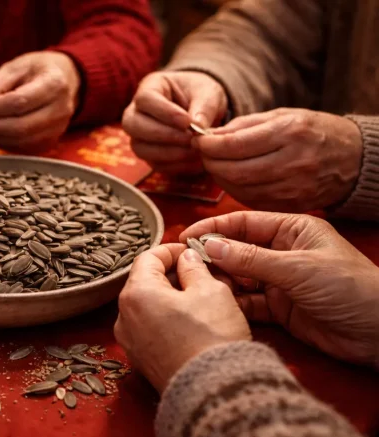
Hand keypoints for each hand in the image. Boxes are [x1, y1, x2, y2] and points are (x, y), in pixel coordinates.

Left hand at [0, 51, 79, 149]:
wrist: (65, 81)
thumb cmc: (36, 71)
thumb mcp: (15, 67)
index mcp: (54, 85)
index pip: (18, 102)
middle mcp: (60, 111)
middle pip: (19, 126)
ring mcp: (57, 131)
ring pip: (19, 141)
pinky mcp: (49, 143)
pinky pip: (20, 148)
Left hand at [115, 244, 250, 391]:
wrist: (214, 392)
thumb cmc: (213, 337)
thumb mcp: (211, 290)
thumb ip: (194, 268)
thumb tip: (187, 259)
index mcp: (135, 294)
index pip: (148, 258)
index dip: (172, 250)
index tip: (191, 251)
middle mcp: (124, 317)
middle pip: (145, 283)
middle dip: (174, 275)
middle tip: (202, 273)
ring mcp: (130, 341)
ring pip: (149, 307)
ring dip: (172, 297)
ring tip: (202, 297)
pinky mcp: (141, 360)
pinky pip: (151, 328)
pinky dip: (168, 319)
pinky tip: (194, 320)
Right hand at [122, 71, 227, 173]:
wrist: (202, 110)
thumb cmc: (202, 95)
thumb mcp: (209, 93)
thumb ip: (205, 107)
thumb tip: (198, 127)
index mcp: (151, 87)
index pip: (145, 99)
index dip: (164, 112)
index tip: (187, 122)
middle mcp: (136, 111)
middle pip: (133, 124)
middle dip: (163, 134)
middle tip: (190, 138)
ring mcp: (139, 134)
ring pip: (140, 147)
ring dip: (168, 152)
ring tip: (194, 150)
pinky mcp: (149, 153)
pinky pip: (154, 163)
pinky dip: (174, 164)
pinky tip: (193, 160)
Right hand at [182, 211, 378, 368]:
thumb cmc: (351, 289)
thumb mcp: (298, 269)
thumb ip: (251, 259)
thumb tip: (210, 246)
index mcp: (292, 230)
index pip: (243, 223)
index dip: (213, 229)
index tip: (185, 237)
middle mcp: (282, 253)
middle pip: (236, 250)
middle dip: (211, 257)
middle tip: (183, 266)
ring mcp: (280, 281)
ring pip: (238, 278)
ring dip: (218, 281)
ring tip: (195, 286)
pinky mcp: (279, 309)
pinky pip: (247, 303)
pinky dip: (231, 304)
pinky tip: (214, 305)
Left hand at [194, 109, 362, 211]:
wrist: (353, 158)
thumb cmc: (314, 131)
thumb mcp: (282, 116)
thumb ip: (243, 126)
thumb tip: (209, 136)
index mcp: (289, 133)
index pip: (234, 144)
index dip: (209, 145)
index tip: (198, 141)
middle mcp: (292, 162)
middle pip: (233, 170)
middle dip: (210, 163)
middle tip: (203, 155)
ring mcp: (293, 187)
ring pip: (240, 188)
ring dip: (219, 178)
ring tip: (215, 166)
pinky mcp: (292, 205)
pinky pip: (252, 201)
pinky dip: (235, 191)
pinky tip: (232, 180)